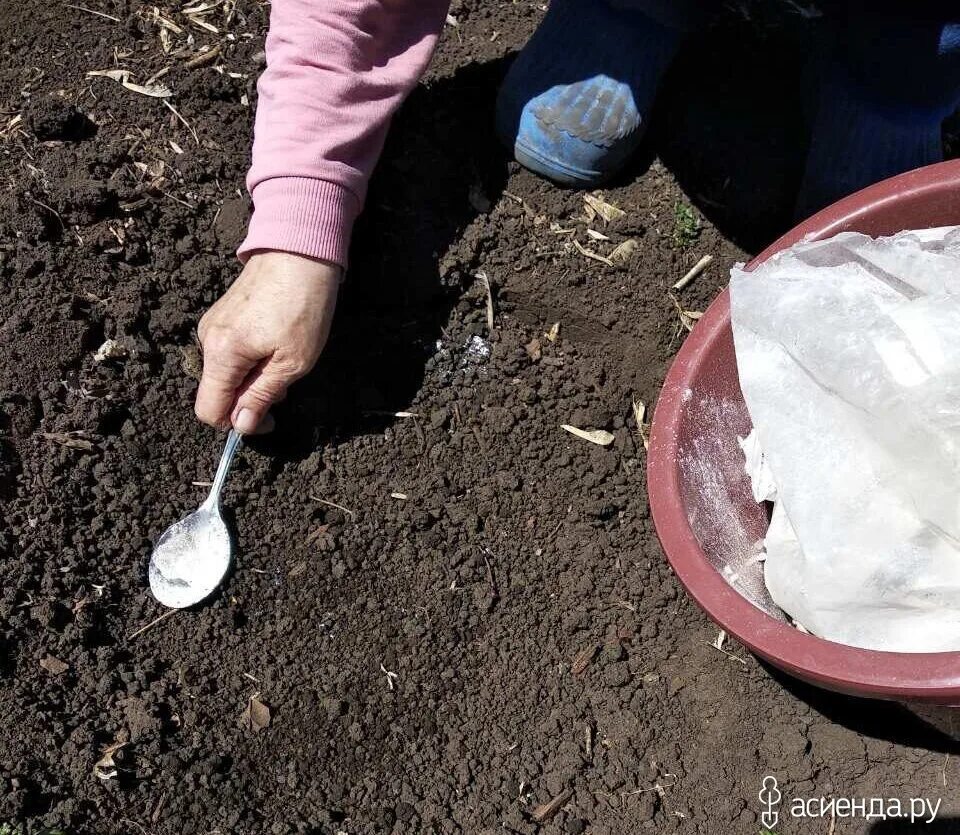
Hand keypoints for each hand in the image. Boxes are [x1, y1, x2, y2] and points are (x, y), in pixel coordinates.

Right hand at [194, 251, 339, 433]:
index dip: (236, 425)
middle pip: (217, 392)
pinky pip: (230, 352)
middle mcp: (207, 339)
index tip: (269, 420)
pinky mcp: (223, 315)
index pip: (208, 410)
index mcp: (221, 354)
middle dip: (249, 398)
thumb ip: (262, 396)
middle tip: (285, 383)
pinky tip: (277, 342)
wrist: (300, 250)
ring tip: (286, 357)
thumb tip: (241, 426)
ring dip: (253, 378)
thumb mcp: (292, 362)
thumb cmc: (302, 304)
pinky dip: (252, 359)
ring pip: (225, 372)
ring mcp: (213, 325)